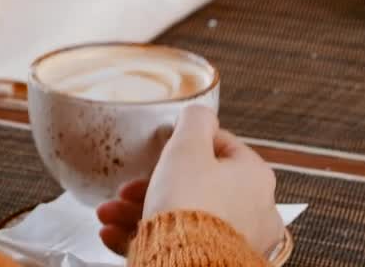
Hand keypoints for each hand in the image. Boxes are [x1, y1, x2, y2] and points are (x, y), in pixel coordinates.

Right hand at [95, 105, 281, 256]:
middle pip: (195, 185)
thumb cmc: (190, 206)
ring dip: (139, 211)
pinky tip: (115, 234)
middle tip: (126, 189)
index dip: (184, 146)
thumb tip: (199, 112)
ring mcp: (236, 239)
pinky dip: (146, 236)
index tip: (159, 153)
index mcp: (254, 176)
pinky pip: (179, 242)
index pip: (220, 146)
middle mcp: (253, 209)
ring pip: (182, 216)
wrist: (186, 263)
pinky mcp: (215, 259)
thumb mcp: (187, 148)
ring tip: (109, 214)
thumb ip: (194, 121)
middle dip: (150, 185)